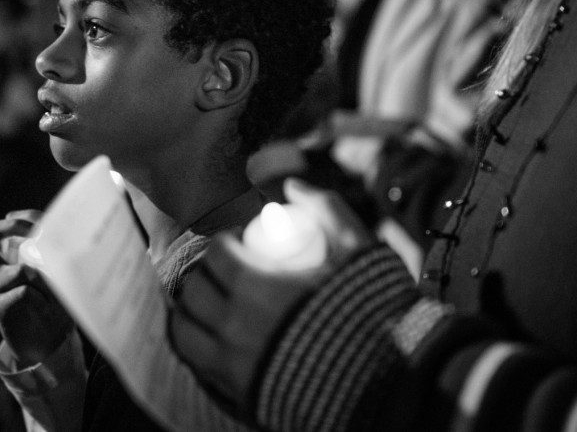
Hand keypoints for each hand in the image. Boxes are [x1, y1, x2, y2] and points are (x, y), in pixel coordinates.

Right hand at [0, 210, 72, 364]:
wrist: (49, 342)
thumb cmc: (57, 304)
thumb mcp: (62, 275)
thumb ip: (59, 256)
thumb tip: (68, 234)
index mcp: (14, 255)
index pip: (9, 223)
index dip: (23, 218)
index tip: (43, 224)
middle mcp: (1, 266)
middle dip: (15, 227)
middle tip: (38, 236)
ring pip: (19, 269)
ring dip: (44, 278)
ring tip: (54, 291)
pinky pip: (21, 292)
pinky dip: (38, 298)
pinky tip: (45, 306)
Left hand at [169, 178, 372, 408]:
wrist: (390, 382)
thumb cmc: (374, 310)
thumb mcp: (358, 249)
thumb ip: (326, 209)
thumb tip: (293, 184)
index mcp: (255, 288)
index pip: (217, 254)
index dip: (226, 242)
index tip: (242, 243)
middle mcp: (233, 327)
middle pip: (195, 290)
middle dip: (206, 273)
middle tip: (226, 271)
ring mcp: (231, 364)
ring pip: (185, 330)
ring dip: (190, 310)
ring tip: (212, 304)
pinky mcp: (237, 392)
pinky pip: (197, 364)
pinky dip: (195, 345)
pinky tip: (213, 337)